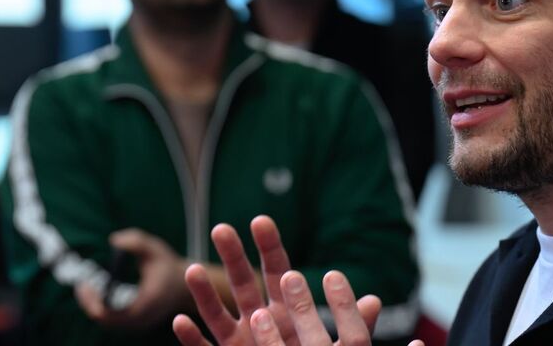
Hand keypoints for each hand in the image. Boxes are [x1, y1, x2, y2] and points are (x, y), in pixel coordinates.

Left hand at [75, 228, 190, 328]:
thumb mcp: (155, 248)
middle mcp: (140, 320)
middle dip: (88, 303)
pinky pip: (111, 320)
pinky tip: (93, 293)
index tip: (85, 284)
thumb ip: (136, 241)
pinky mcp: (134, 323)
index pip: (110, 314)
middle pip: (104, 321)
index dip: (93, 302)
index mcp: (145, 304)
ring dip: (92, 305)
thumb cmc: (168, 266)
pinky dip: (99, 307)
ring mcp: (137, 324)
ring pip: (106, 322)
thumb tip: (113, 240)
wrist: (184, 286)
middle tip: (81, 285)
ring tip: (84, 287)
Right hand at [171, 215, 422, 345]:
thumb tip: (373, 301)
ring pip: (217, 312)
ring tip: (192, 270)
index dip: (269, 247)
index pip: (277, 271)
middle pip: (242, 282)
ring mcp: (240, 341)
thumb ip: (353, 328)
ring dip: (203, 293)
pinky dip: (191, 337)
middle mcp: (259, 320)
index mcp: (287, 311)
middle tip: (221, 228)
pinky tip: (179, 320)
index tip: (260, 220)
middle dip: (232, 256)